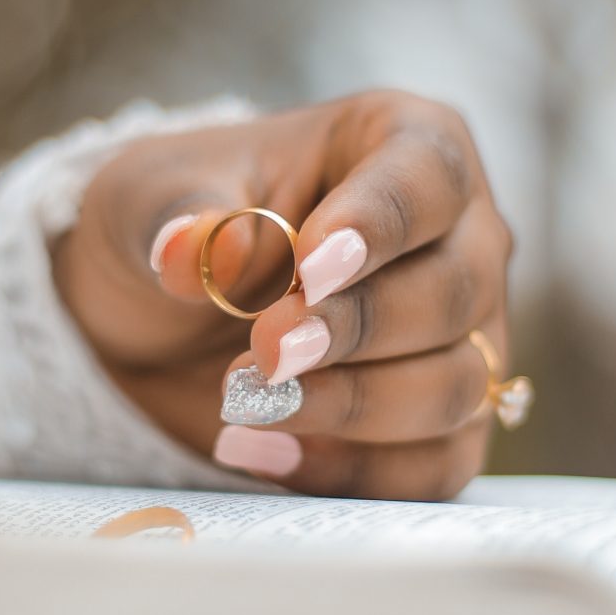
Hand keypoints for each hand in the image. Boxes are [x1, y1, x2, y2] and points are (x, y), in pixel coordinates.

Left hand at [53, 92, 515, 497]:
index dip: (378, 225)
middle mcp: (459, 238)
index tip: (308, 269)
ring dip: (353, 405)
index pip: (428, 177)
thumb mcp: (152, 196)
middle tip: (264, 350)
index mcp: (405, 142)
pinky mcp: (440, 425)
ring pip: (454, 386)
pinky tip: (259, 450)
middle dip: (356, 329)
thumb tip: (191, 251)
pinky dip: (348, 472)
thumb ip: (178, 215)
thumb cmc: (179, 222)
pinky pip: (433, 468)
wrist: (155, 315)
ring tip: (246, 402)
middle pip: (454, 292)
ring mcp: (463, 337)